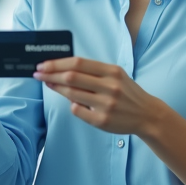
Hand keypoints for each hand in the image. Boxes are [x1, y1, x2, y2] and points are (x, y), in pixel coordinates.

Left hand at [34, 58, 164, 135]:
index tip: (43, 64)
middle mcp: (110, 87)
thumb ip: (93, 71)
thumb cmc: (126, 92)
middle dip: (51, 74)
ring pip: (72, 94)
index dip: (57, 63)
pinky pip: (78, 111)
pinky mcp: (102, 121)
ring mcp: (106, 105)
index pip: (78, 63)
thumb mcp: (115, 75)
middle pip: (72, 77)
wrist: (147, 114)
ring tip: (49, 83)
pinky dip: (72, 105)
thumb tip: (63, 67)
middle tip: (38, 74)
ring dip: (57, 88)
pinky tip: (72, 102)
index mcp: (112, 71)